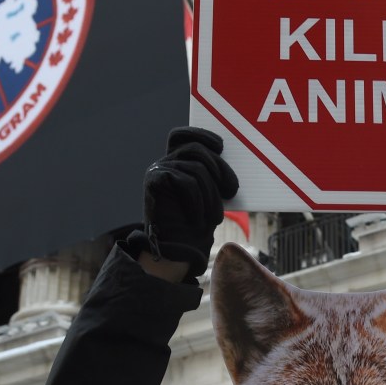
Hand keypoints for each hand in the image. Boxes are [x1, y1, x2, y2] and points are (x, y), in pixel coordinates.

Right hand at [139, 127, 239, 278]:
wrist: (175, 251)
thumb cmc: (195, 224)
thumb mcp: (209, 195)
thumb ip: (212, 176)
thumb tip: (230, 163)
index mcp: (176, 162)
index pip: (183, 135)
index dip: (201, 134)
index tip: (220, 145)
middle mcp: (164, 162)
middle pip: (196, 149)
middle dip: (220, 168)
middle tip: (232, 190)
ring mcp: (157, 170)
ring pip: (196, 168)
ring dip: (212, 194)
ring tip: (215, 217)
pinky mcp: (153, 181)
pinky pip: (186, 181)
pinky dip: (198, 202)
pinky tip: (200, 218)